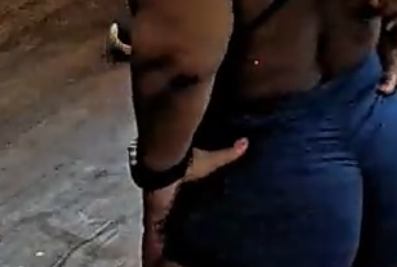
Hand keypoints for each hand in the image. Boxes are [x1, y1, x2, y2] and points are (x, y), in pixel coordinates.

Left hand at [142, 139, 248, 265]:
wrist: (167, 160)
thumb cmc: (187, 161)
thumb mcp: (212, 161)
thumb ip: (227, 155)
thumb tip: (244, 142)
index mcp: (175, 192)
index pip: (176, 208)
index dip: (177, 216)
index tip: (183, 226)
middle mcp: (165, 205)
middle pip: (166, 225)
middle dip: (169, 236)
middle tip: (175, 253)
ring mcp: (158, 213)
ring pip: (159, 235)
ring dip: (160, 247)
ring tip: (163, 262)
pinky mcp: (155, 218)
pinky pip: (153, 239)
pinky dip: (152, 251)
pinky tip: (151, 264)